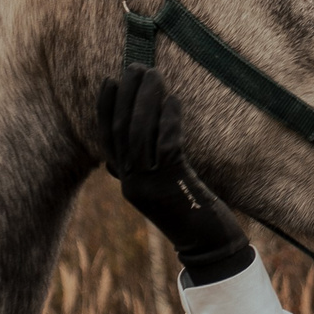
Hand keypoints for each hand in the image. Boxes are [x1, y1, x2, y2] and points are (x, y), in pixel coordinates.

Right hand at [96, 66, 254, 285]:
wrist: (208, 246)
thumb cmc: (190, 210)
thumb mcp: (163, 186)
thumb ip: (149, 165)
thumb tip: (145, 133)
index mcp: (127, 182)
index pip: (107, 139)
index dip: (105, 109)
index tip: (110, 80)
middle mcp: (132, 183)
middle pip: (122, 131)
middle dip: (127, 95)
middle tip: (136, 67)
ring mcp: (150, 185)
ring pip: (140, 135)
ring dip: (147, 100)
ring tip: (154, 75)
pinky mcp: (172, 185)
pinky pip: (166, 146)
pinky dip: (168, 120)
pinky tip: (173, 101)